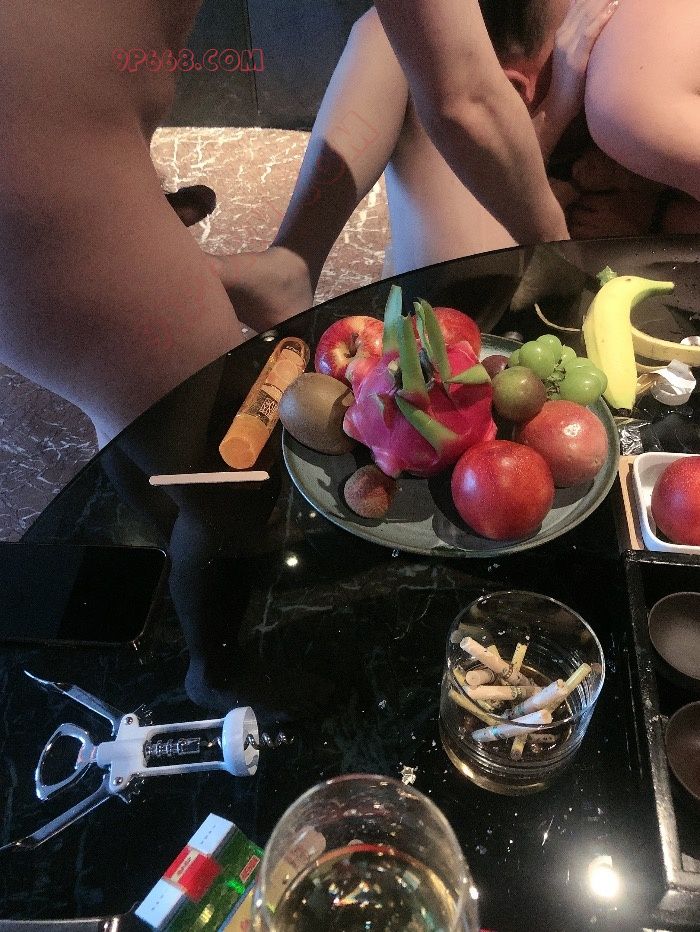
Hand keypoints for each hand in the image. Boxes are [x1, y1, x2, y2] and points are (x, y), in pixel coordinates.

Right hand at [549, 0, 619, 128]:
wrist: (557, 107)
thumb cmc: (570, 84)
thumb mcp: (573, 56)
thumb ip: (582, 39)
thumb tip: (597, 27)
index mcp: (563, 33)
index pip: (579, 4)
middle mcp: (563, 35)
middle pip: (584, 5)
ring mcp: (568, 47)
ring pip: (587, 15)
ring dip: (603, 1)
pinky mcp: (575, 59)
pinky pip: (589, 33)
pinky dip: (601, 19)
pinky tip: (614, 7)